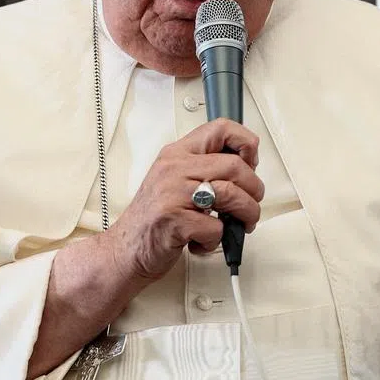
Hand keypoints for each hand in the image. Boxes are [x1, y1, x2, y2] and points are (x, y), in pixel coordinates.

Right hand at [103, 118, 264, 283]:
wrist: (125, 250)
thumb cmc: (154, 218)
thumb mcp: (175, 180)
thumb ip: (204, 168)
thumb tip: (246, 165)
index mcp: (177, 154)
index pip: (220, 128)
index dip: (245, 143)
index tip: (250, 162)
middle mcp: (174, 169)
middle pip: (234, 166)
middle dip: (254, 189)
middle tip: (251, 203)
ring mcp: (173, 194)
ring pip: (231, 194)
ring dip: (247, 214)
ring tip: (240, 224)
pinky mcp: (175, 222)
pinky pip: (216, 227)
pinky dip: (218, 240)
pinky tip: (204, 240)